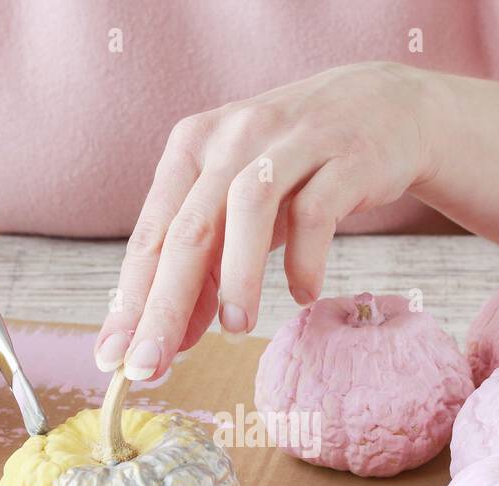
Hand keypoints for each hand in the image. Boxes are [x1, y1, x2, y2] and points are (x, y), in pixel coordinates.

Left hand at [94, 61, 440, 378]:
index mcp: (192, 148)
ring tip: (235, 329)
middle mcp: (233, 138)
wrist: (385, 108)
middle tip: (150, 363)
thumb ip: (205, 266)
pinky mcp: (344, 155)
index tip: (113, 359)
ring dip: (236, 276)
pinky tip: (304, 293)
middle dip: (164, 306)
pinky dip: (305, 259)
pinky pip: (316, 211)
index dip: (130, 302)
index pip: (151, 235)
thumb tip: (172, 339)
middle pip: (188, 229)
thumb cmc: (298, 169)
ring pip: (247, 207)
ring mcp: (289, 143)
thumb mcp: (239, 210)